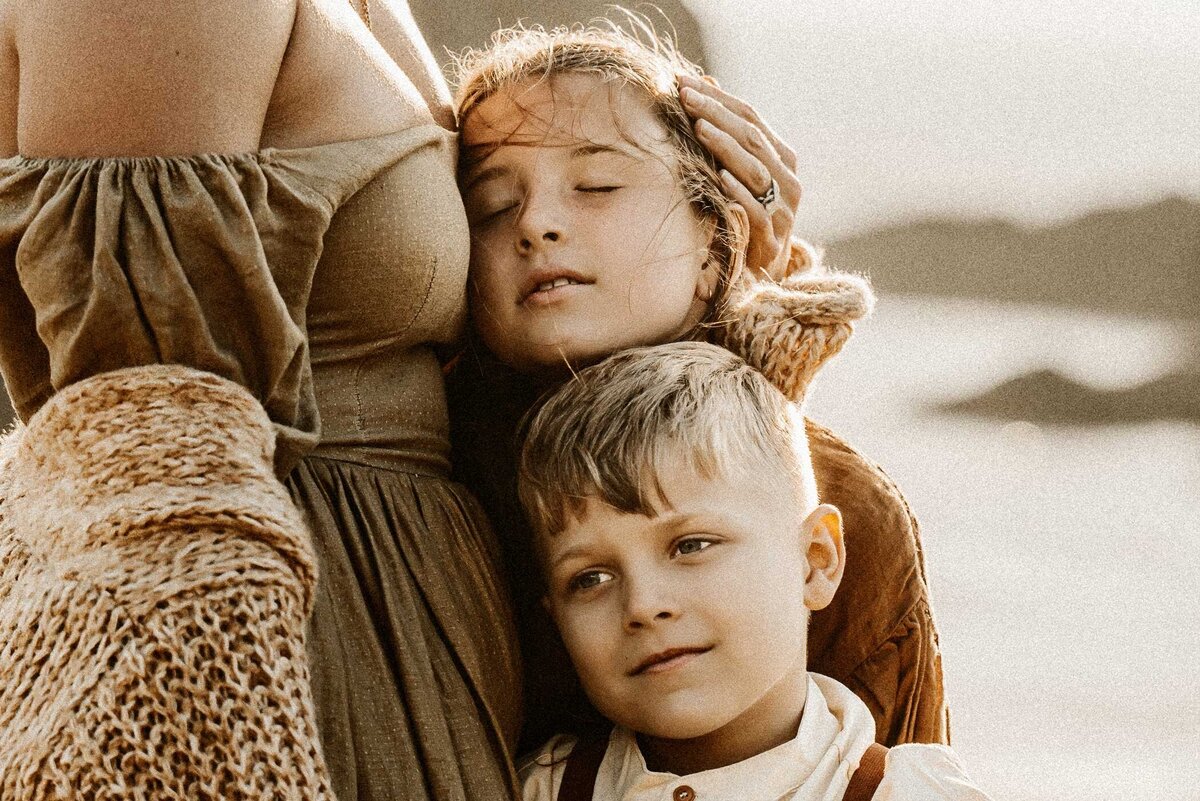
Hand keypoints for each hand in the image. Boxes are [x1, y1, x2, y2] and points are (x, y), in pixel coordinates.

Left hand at [678, 73, 801, 279]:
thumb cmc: (741, 219)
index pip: (751, 118)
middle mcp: (789, 181)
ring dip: (727, 146)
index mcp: (782, 160)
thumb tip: (706, 82)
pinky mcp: (773, 241)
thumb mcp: (736, 175)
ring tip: (699, 127)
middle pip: (753, 138)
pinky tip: (719, 176)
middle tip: (684, 96)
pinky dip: (740, 192)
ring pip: (757, 170)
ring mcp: (785, 212)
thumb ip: (726, 135)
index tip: (682, 82)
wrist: (757, 278)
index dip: (718, 98)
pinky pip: (758, 212)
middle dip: (717, 113)